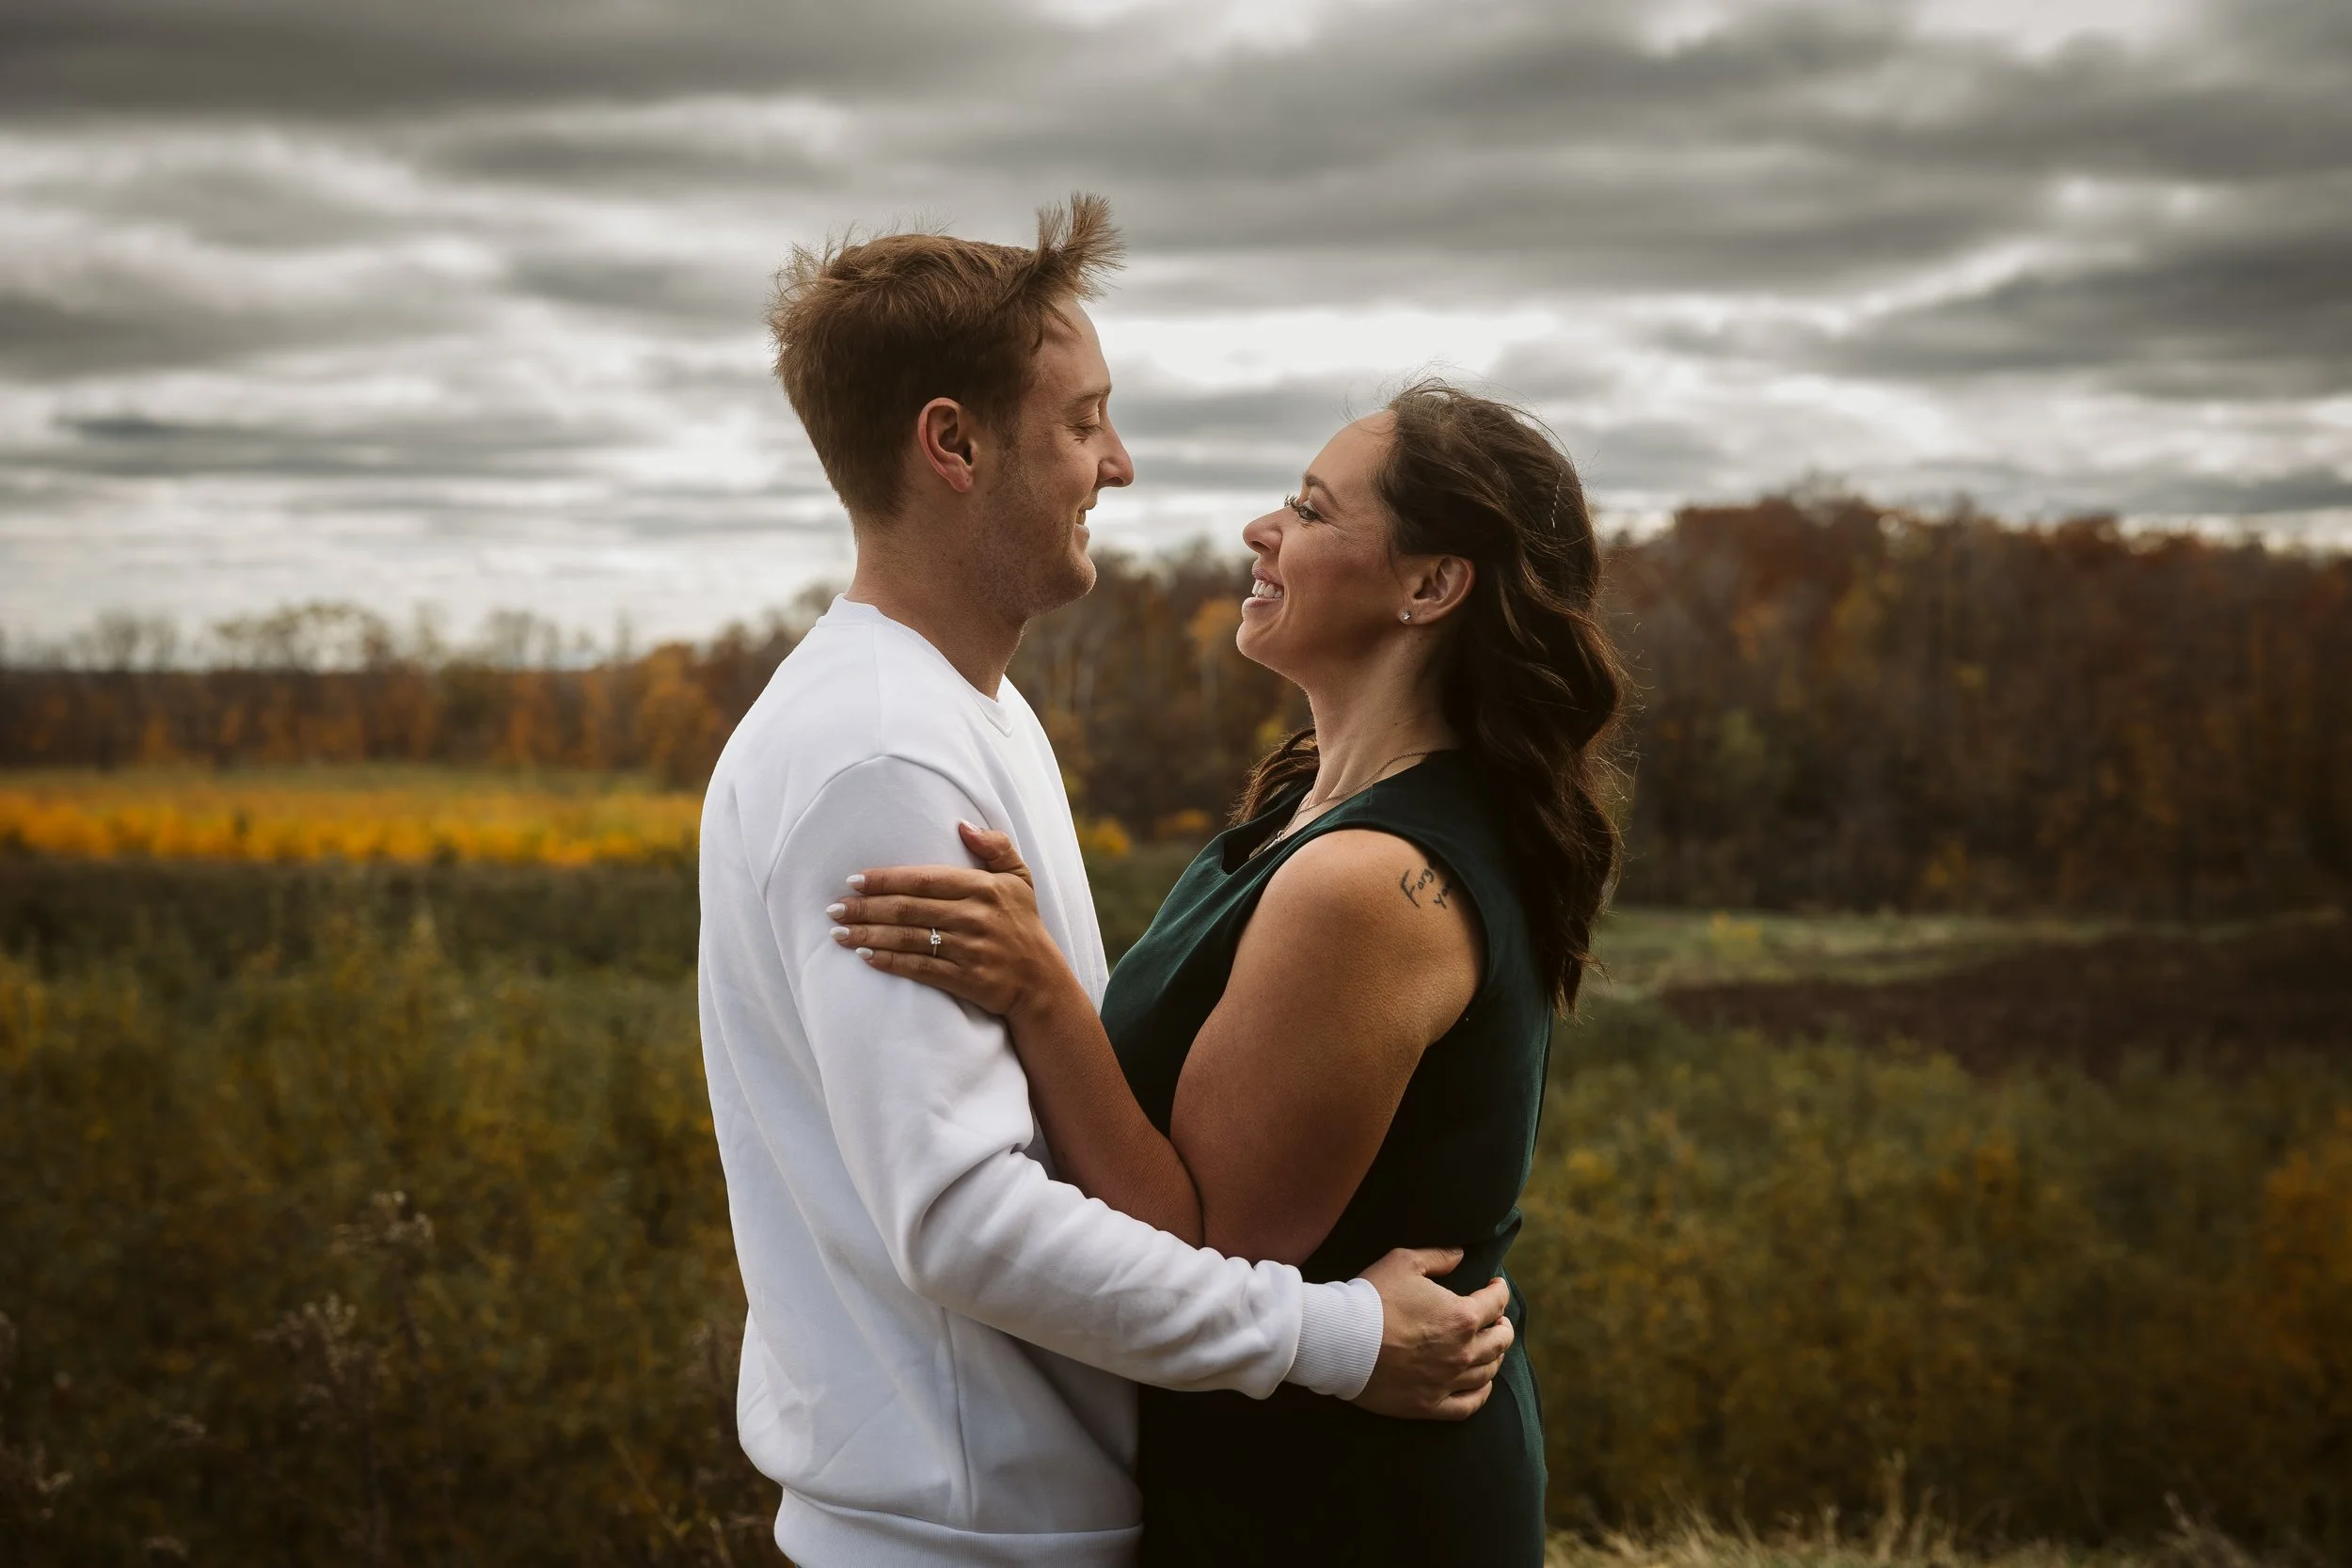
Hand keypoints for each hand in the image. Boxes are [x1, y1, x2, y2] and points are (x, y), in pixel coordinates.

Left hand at [833, 822, 1065, 1018]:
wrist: (1041, 982)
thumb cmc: (1023, 924)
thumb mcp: (1020, 878)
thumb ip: (996, 846)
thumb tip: (962, 824)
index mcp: (984, 887)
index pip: (924, 879)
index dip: (886, 879)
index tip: (854, 880)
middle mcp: (976, 917)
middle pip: (909, 909)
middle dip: (866, 908)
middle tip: (834, 909)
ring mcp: (970, 950)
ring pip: (909, 939)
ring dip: (869, 936)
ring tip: (839, 933)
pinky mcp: (966, 980)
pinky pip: (920, 969)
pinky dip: (890, 962)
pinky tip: (866, 957)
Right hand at [1350, 1247, 1512, 1421]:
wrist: (1342, 1340)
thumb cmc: (1373, 1297)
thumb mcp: (1404, 1262)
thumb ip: (1437, 1257)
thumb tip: (1459, 1254)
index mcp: (1462, 1316)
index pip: (1496, 1303)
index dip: (1499, 1290)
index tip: (1495, 1286)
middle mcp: (1463, 1351)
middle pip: (1499, 1341)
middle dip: (1503, 1326)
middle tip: (1499, 1320)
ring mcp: (1447, 1381)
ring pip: (1487, 1372)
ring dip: (1495, 1357)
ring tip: (1492, 1350)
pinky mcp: (1430, 1404)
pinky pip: (1468, 1405)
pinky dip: (1481, 1394)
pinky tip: (1482, 1386)